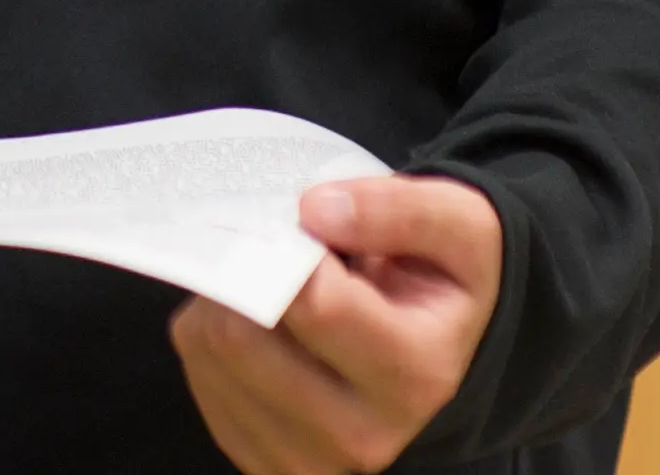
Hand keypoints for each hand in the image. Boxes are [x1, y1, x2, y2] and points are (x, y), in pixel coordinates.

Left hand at [171, 173, 502, 473]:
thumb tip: (314, 212)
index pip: (314, 304)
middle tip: (281, 249)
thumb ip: (399, 210)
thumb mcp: (461, 227)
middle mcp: (362, 435)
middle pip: (241, 336)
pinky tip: (261, 323)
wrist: (439, 345)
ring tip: (274, 284)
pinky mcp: (261, 460)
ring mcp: (308, 458)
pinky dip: (213, 332)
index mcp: (415, 375)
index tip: (304, 223)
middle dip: (247, 270)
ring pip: (209, 350)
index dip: (291, 246)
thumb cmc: (441, 277)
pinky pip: (198, 372)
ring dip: (224, 297)